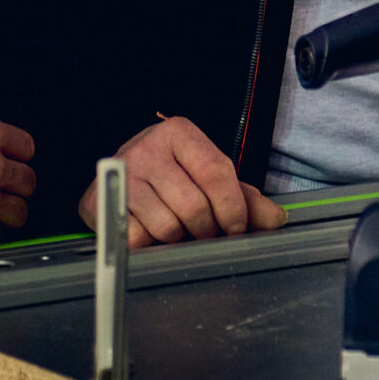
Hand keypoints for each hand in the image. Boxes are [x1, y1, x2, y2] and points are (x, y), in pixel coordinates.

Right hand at [77, 116, 286, 246]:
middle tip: (206, 233)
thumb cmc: (171, 176)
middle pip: (194, 205)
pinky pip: (139, 239)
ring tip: (178, 230)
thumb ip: (243, 196)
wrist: (115, 177)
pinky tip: (151, 232)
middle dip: (207, 230)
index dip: (233, 207)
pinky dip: (151, 245)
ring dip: (179, 239)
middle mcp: (148, 147)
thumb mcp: (206, 176)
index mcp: (179, 133)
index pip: (216, 171)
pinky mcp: (101, 201)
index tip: (237, 229)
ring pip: (168, 226)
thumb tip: (277, 219)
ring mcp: (123, 174)